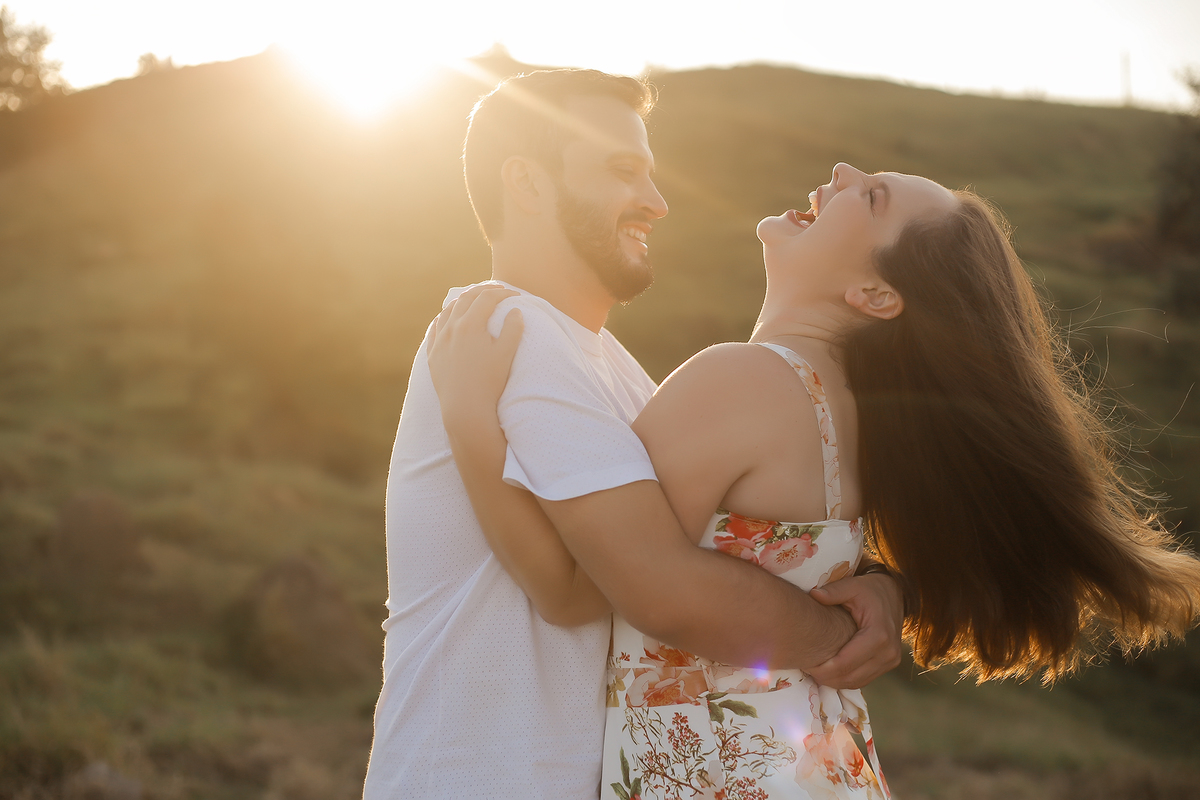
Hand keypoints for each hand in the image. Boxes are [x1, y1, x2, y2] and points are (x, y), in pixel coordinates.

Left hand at [427, 285, 523, 420]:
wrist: (465, 408)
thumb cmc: (489, 381)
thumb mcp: (507, 354)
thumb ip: (513, 329)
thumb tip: (515, 311)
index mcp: (471, 324)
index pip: (487, 298)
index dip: (503, 293)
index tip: (515, 295)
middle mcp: (452, 327)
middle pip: (466, 299)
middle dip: (483, 291)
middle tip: (496, 290)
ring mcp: (439, 341)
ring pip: (448, 311)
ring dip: (462, 301)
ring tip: (472, 300)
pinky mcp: (433, 354)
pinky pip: (435, 329)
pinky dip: (443, 318)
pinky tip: (447, 318)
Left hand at [804, 573, 903, 688]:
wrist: (895, 594)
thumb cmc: (871, 590)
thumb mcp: (853, 586)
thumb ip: (833, 591)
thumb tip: (813, 594)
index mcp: (879, 635)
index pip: (846, 663)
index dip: (823, 668)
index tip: (804, 664)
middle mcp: (888, 653)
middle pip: (850, 677)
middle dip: (826, 677)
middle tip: (805, 669)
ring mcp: (890, 661)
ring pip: (856, 683)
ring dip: (834, 681)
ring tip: (814, 671)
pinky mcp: (888, 664)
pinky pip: (863, 680)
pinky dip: (845, 679)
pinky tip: (829, 671)